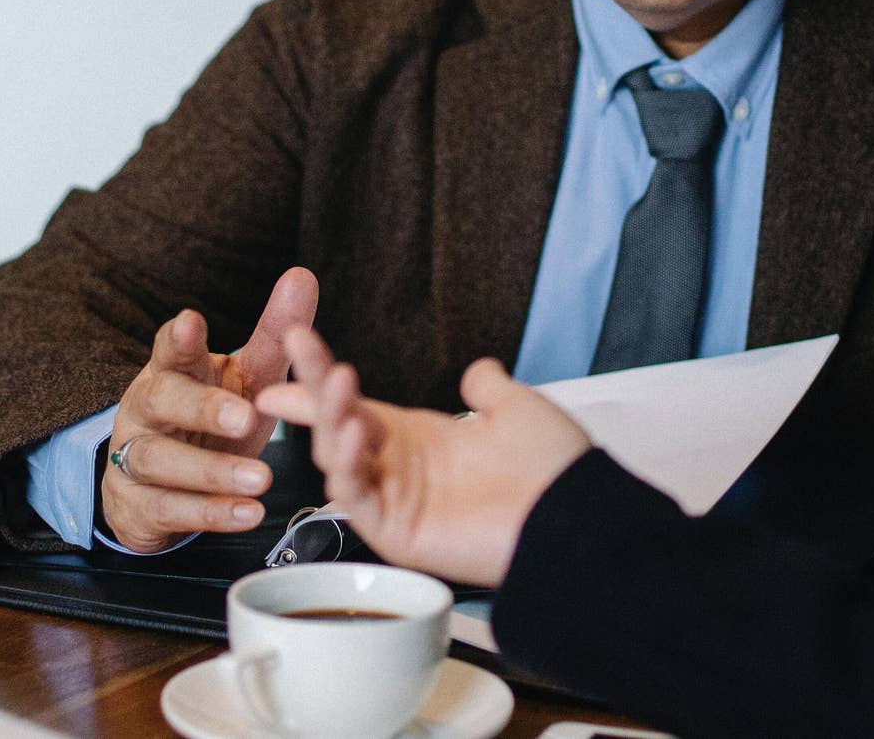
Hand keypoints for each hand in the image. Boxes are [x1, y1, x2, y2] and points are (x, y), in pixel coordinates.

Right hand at [101, 268, 317, 551]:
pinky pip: (169, 508)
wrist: (157, 487)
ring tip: (261, 478)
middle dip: (202, 408)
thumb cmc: (210, 421)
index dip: (179, 338)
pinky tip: (247, 513)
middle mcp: (146, 409)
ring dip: (211, 471)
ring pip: (158, 460)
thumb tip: (304, 276)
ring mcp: (135, 457)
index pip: (169, 348)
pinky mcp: (139, 504)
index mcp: (173, 370)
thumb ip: (274, 334)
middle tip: (245, 417)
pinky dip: (209, 513)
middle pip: (161, 400)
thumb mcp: (244, 379)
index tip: (193, 323)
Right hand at [256, 328, 591, 587]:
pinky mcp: (396, 533)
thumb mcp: (517, 409)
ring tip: (339, 383)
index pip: (357, 402)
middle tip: (298, 358)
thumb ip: (488, 388)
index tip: (298, 339)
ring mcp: (395, 501)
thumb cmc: (554, 470)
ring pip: (338, 460)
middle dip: (312, 392)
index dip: (324, 374)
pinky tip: (352, 431)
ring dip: (331, 419)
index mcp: (421, 439)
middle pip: (337, 425)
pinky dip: (345, 466)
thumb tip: (479, 370)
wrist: (576, 516)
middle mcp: (401, 469)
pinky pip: (355, 499)